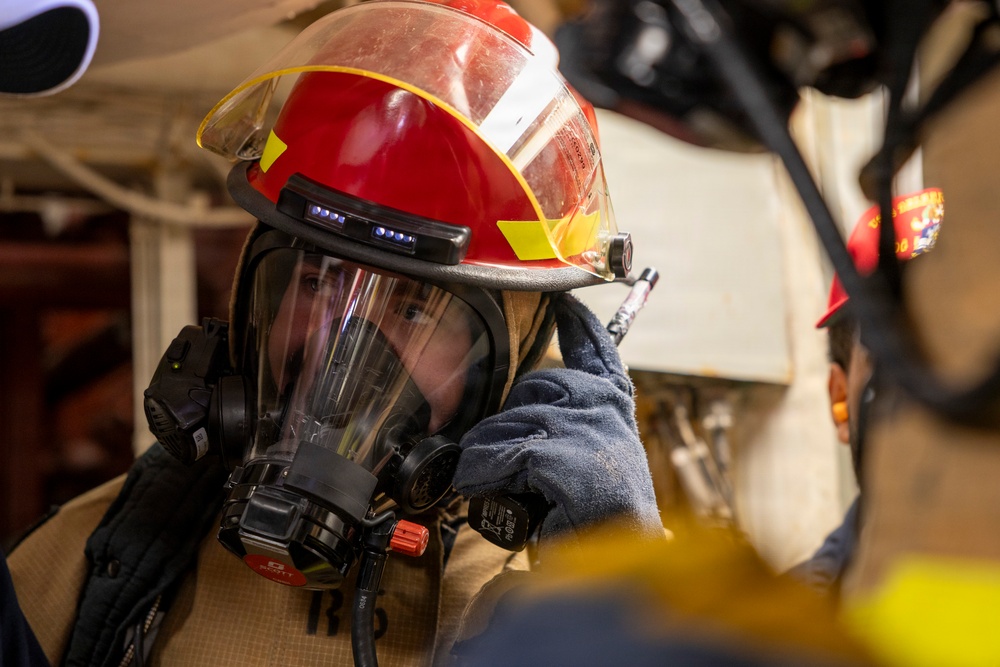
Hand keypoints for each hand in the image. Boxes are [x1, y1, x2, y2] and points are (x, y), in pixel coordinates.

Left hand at [454, 292, 661, 546]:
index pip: (598, 350)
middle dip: (509, 420)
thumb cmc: (602, 514)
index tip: (565, 300)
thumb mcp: (592, 457)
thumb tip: (522, 419)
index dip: (580, 324)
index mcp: (614, 403)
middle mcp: (602, 405)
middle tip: (503, 457)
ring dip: (489, 453)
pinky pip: (503, 453)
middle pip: (535, 387)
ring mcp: (583, 426)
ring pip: (510, 422)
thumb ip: (570, 428)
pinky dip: (482, 471)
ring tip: (484, 478)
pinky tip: (476, 484)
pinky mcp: (561, 453)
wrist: (620, 555)